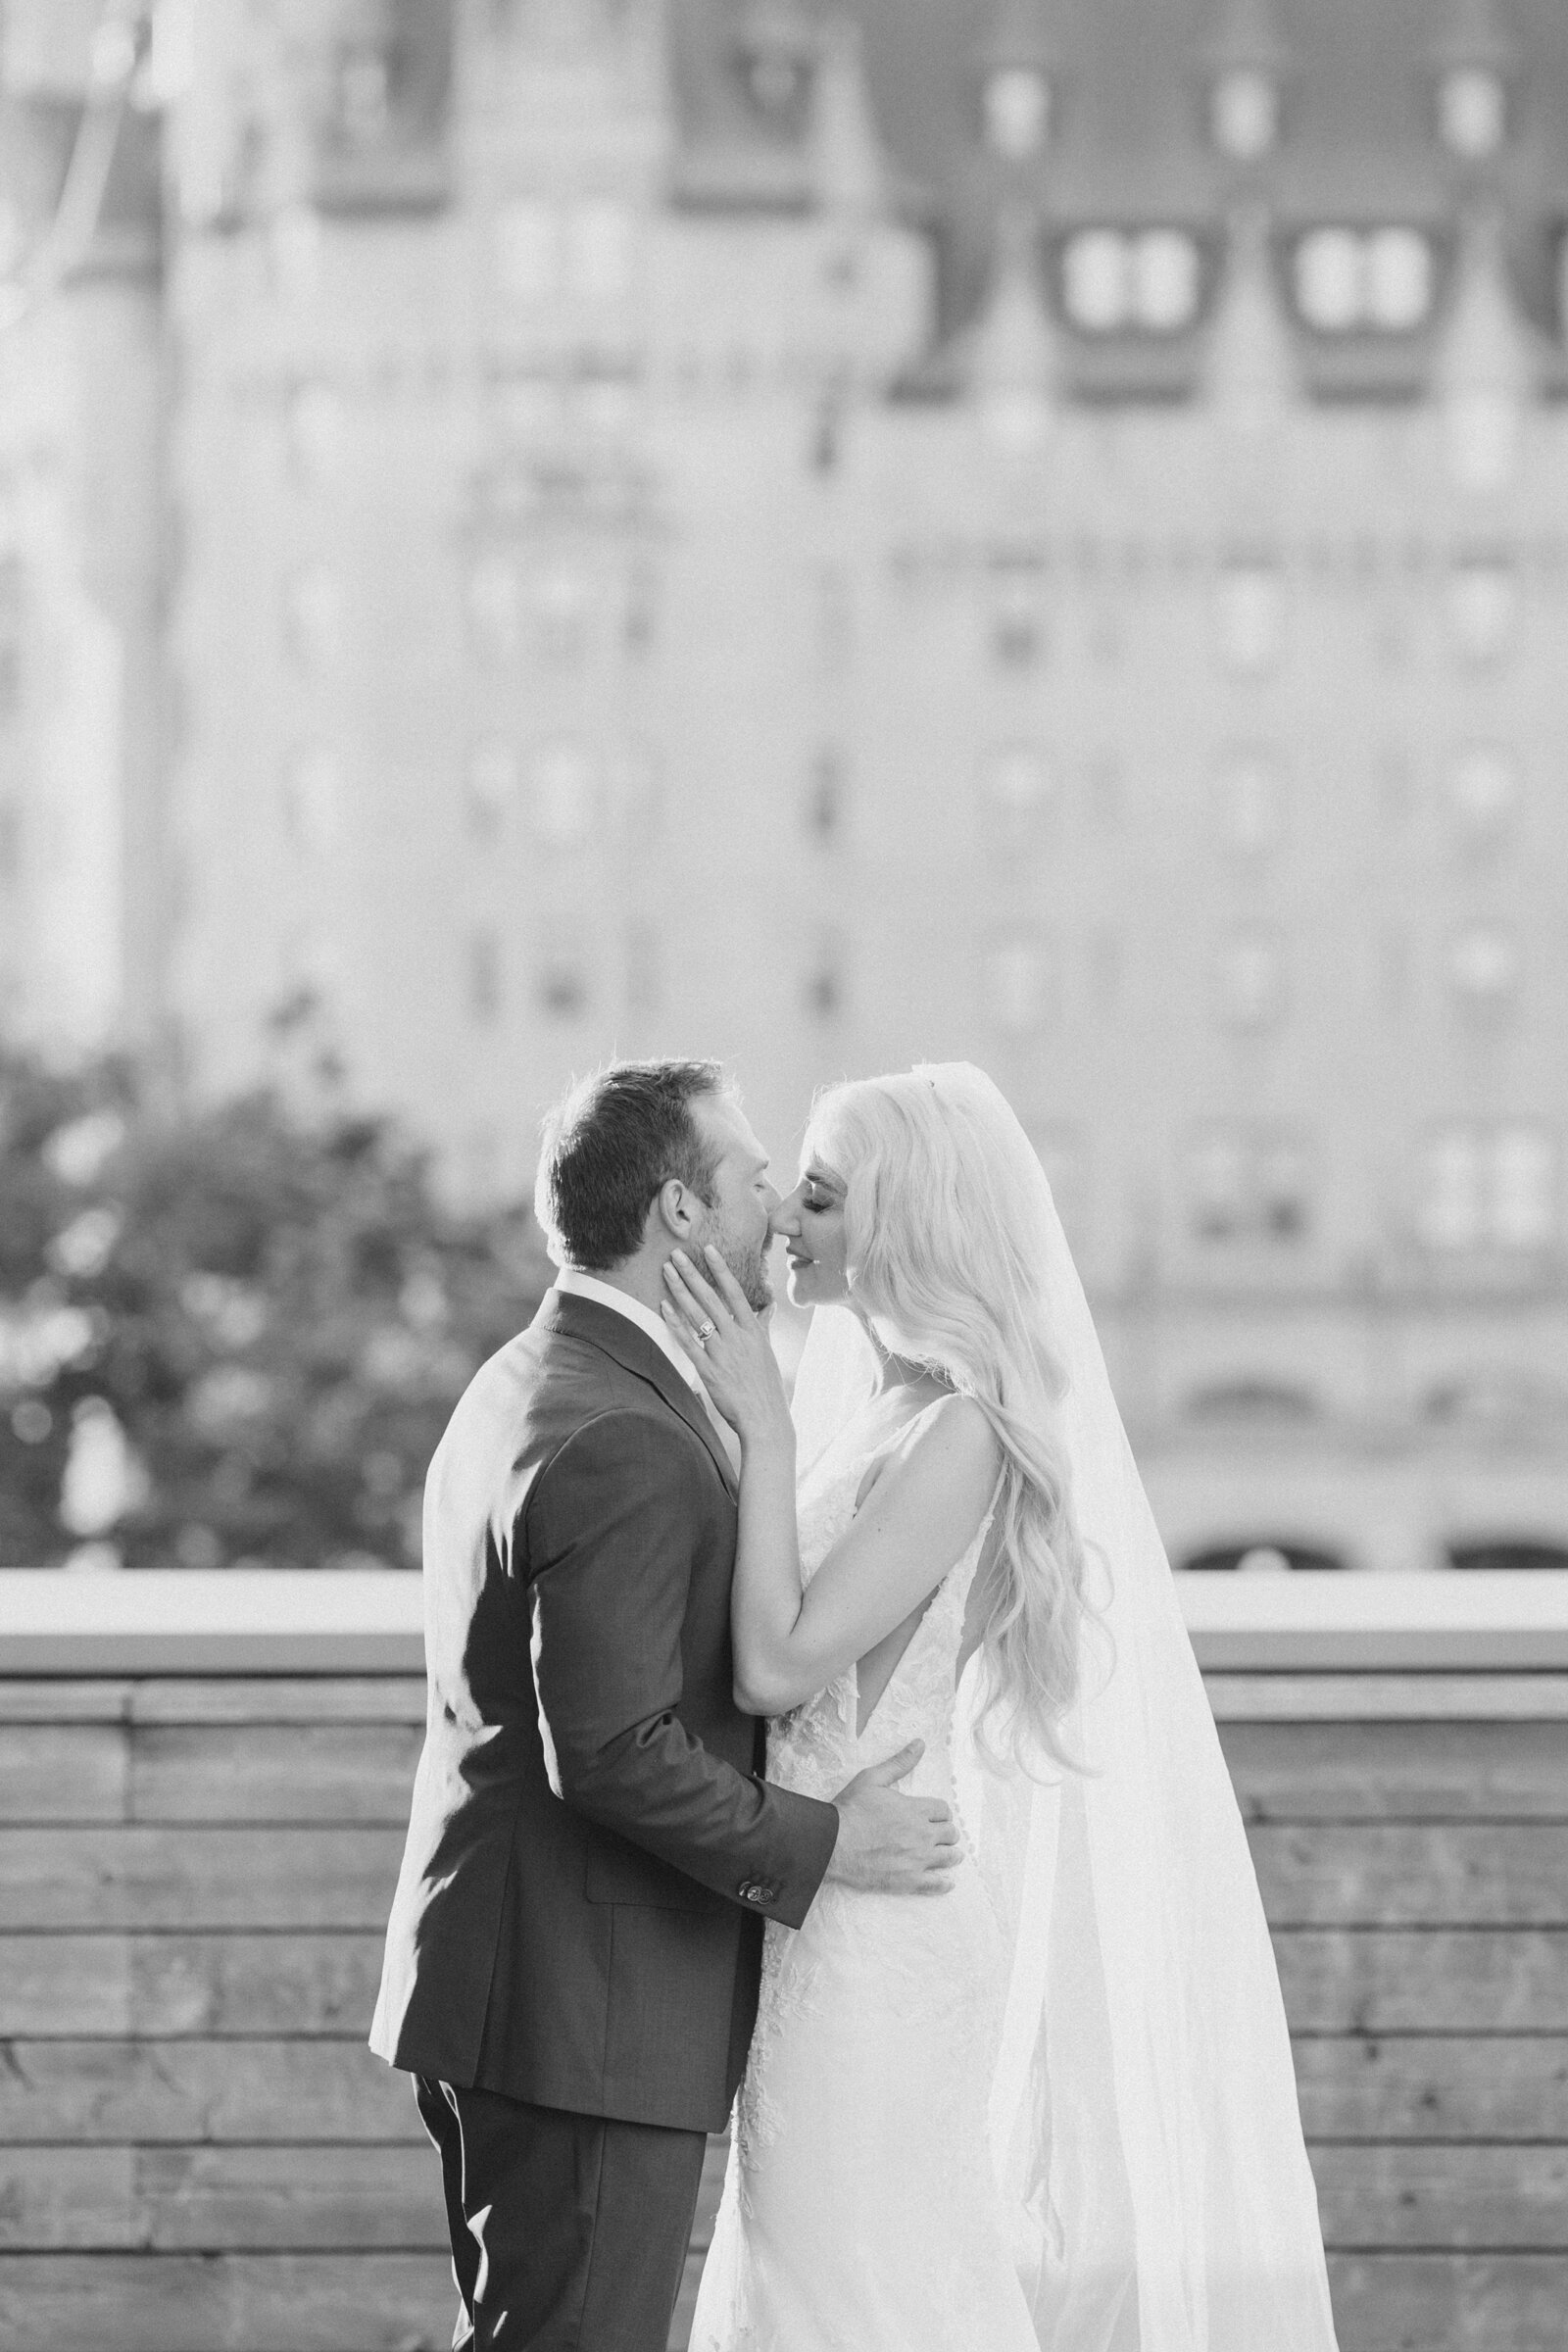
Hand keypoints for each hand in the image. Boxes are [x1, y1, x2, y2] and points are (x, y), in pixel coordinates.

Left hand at [661, 1245, 792, 1449]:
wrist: (765, 1418)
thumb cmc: (766, 1387)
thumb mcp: (768, 1352)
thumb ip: (764, 1326)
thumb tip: (768, 1307)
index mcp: (753, 1330)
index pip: (735, 1292)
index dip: (721, 1269)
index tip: (709, 1249)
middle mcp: (737, 1337)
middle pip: (711, 1298)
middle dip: (692, 1274)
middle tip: (676, 1254)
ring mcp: (722, 1353)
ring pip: (697, 1315)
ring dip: (679, 1291)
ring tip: (667, 1272)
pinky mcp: (708, 1370)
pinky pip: (688, 1342)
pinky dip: (675, 1323)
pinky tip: (664, 1307)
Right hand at [825, 1739, 960, 1897]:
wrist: (833, 1843)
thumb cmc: (851, 1809)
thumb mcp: (873, 1778)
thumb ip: (899, 1763)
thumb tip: (920, 1743)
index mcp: (916, 1809)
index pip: (944, 1810)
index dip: (941, 1813)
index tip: (935, 1817)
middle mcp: (922, 1834)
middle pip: (950, 1833)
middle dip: (947, 1832)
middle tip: (940, 1836)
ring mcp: (917, 1859)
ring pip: (950, 1857)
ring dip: (951, 1855)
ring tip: (950, 1855)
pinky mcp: (908, 1881)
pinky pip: (936, 1885)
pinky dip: (945, 1884)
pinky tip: (947, 1883)